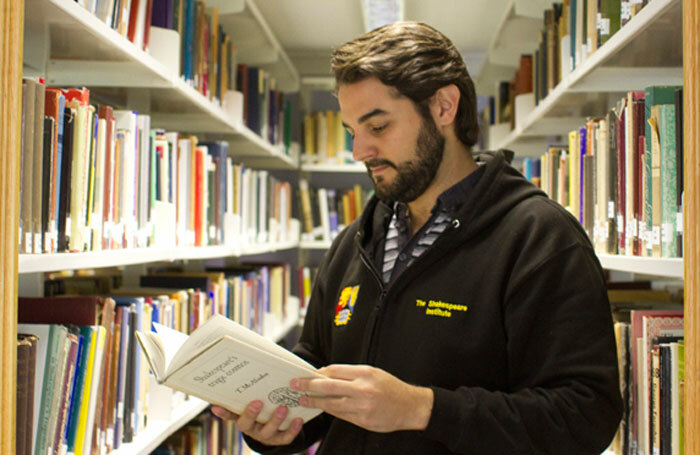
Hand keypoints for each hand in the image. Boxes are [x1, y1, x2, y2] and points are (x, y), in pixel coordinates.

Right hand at [211, 401, 303, 445]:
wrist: (276, 429)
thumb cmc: (264, 409)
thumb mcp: (254, 402)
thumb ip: (249, 392)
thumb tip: (240, 373)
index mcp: (243, 419)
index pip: (230, 416)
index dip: (223, 413)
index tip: (216, 407)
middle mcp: (252, 428)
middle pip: (247, 425)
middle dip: (251, 414)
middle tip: (257, 402)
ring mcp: (265, 435)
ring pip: (268, 431)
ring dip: (275, 420)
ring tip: (283, 408)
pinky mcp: (279, 440)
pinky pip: (285, 437)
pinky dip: (293, 429)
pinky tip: (299, 419)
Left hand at [290, 364, 432, 432]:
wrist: (410, 406)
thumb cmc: (390, 387)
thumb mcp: (373, 373)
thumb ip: (351, 373)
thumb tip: (327, 374)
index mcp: (365, 373)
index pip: (335, 370)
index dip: (319, 372)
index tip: (308, 373)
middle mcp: (363, 389)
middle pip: (329, 387)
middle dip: (309, 385)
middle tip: (295, 384)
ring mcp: (363, 407)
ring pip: (332, 404)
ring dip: (315, 402)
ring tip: (303, 399)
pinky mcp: (363, 421)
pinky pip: (341, 415)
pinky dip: (330, 411)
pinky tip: (321, 408)